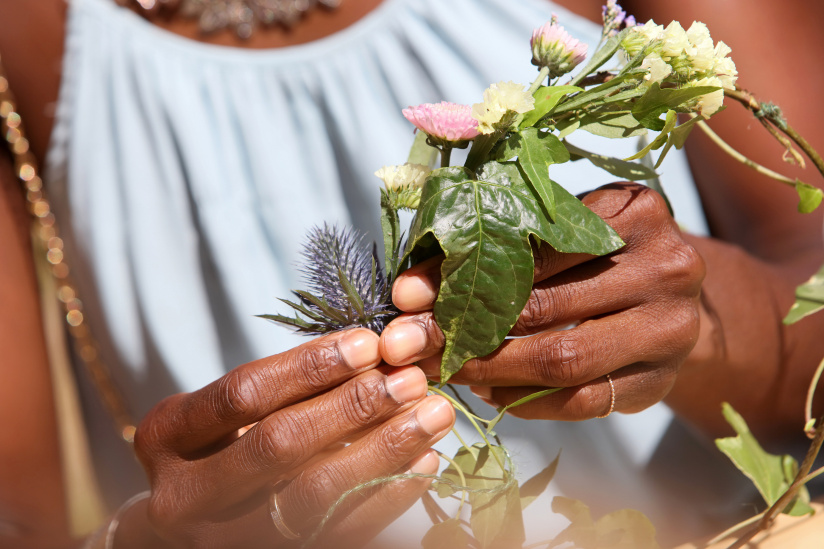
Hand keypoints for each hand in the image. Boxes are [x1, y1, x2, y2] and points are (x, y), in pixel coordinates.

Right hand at [130, 328, 454, 547]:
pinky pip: (340, 532)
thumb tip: (375, 354)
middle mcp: (185, 495)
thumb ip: (289, 385)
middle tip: (410, 379)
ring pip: (314, 495)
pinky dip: (389, 494)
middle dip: (353, 407)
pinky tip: (424, 461)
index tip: (367, 343)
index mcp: (166, 436)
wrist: (194, 526)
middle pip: (279, 446)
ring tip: (433, 413)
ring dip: (384, 449)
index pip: (244, 395)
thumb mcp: (230, 411)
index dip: (309, 368)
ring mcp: (226, 538)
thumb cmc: (221, 445)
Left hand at [379, 183, 704, 419]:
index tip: (408, 297)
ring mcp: (672, 328)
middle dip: (468, 331)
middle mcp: (665, 267)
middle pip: (549, 307)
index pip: (536, 248)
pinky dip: (529, 402)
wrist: (676, 298)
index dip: (466, 274)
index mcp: (635, 213)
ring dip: (493, 371)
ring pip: (566, 359)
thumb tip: (414, 290)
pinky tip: (491, 391)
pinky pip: (584, 401)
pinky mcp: (662, 380)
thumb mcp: (563, 229)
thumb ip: (501, 247)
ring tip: (445, 370)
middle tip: (413, 346)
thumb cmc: (602, 255)